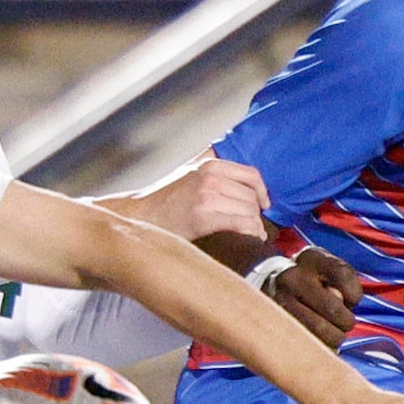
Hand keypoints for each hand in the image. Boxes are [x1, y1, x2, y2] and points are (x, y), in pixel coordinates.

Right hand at [108, 156, 269, 241]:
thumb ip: (213, 175)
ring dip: (254, 226)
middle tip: (253, 226)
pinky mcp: (204, 215)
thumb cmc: (163, 202)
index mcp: (209, 164)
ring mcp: (207, 195)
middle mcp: (210, 176)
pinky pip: (241, 223)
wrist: (140, 216)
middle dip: (256, 213)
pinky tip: (249, 238)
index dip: (262, 191)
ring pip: (249, 210)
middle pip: (251, 196)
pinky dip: (250, 233)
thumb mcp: (189, 176)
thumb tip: (244, 189)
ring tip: (251, 234)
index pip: (251, 174)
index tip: (264, 203)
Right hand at [266, 247, 359, 348]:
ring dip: (334, 337)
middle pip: (333, 309)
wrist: (269, 284)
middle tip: (342, 322)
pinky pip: (308, 345)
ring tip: (330, 332)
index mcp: (310, 257)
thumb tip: (342, 305)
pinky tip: (316, 340)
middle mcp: (290, 276)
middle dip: (345, 321)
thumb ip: (343, 282)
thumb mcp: (327, 269)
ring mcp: (278, 301)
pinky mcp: (273, 324)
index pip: (342, 275)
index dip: (354, 293)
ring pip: (321, 331)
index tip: (352, 300)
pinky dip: (319, 347)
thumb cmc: (312, 280)